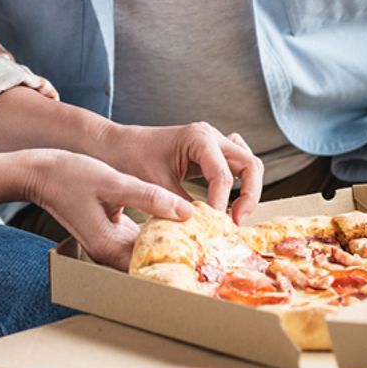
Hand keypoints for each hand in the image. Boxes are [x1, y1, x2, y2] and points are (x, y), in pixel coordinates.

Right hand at [22, 148, 191, 269]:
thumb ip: (150, 197)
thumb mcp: (113, 182)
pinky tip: (178, 217)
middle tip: (213, 243)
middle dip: (180, 252)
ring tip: (203, 231)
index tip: (208, 253)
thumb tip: (187, 212)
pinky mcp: (111, 233)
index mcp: (108, 246)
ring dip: (171, 240)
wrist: (41, 172)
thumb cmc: (70, 175)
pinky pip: (140, 239)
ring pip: (147, 250)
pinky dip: (158, 230)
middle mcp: (108, 252)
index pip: (151, 265)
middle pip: (151, 262)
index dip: (180, 261)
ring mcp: (109, 244)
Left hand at [95, 122, 264, 223]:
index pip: (224, 175)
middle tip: (237, 222)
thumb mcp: (156, 185)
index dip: (221, 203)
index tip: (214, 224)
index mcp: (199, 138)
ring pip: (249, 163)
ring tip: (237, 215)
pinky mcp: (210, 153)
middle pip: (250, 164)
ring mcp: (213, 143)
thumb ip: (180, 206)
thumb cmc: (131, 158)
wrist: (116, 146)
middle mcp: (211, 136)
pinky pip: (237, 165)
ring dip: (249, 189)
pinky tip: (231, 202)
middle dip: (249, 195)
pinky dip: (241, 183)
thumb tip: (200, 231)